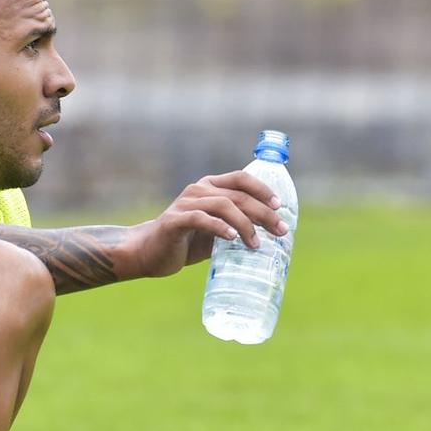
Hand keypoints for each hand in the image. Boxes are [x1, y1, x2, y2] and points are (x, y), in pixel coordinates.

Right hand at [126, 171, 286, 278]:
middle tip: (280, 230)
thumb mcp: (217, 231)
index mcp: (210, 187)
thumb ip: (237, 226)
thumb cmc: (187, 241)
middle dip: (264, 213)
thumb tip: (271, 234)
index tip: (280, 206)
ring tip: (255, 243)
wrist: (150, 252)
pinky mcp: (174, 221)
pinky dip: (219, 227)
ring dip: (245, 224)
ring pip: (224, 205)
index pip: (241, 178)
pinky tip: (232, 238)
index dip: (262, 189)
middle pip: (238, 195)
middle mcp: (199, 190)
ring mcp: (185, 203)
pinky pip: (201, 219)